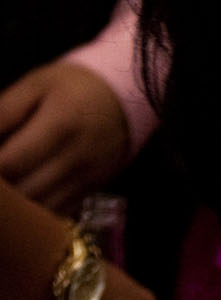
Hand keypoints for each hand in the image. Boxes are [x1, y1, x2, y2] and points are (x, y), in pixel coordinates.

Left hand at [0, 64, 132, 213]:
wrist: (130, 96)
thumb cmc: (74, 88)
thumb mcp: (35, 86)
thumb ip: (2, 113)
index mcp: (60, 125)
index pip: (8, 164)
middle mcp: (77, 158)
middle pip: (22, 194)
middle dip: (1, 194)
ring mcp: (87, 179)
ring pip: (38, 210)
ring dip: (15, 208)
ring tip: (7, 193)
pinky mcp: (91, 191)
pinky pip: (55, 213)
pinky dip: (33, 212)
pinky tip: (23, 198)